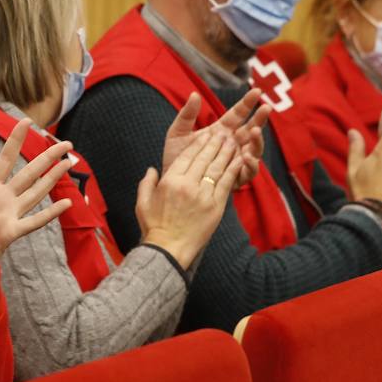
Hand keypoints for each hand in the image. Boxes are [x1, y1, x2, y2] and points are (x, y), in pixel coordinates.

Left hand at [0, 121, 74, 296]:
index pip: (6, 158)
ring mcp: (10, 214)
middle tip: (67, 143)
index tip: (26, 120)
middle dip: (48, 157)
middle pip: (30, 173)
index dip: (15, 140)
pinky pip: (33, 222)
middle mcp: (4, 199)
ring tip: (70, 164)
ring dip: (53, 179)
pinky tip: (67, 203)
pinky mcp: (10, 232)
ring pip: (36, 193)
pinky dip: (50, 213)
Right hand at [135, 132, 243, 268]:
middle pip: (204, 158)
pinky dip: (233, 169)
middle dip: (214, 143)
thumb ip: (146, 183)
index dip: (198, 144)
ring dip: (226, 152)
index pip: (187, 156)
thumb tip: (151, 170)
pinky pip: (226, 182)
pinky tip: (239, 159)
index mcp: (170, 181)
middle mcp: (188, 185)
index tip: (205, 133)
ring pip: (217, 167)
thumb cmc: (154, 227)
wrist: (169, 249)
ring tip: (233, 140)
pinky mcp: (216, 206)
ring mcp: (203, 195)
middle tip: (223, 131)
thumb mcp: (143, 203)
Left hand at [161, 90, 268, 187]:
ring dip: (257, 141)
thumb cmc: (175, 157)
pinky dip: (251, 165)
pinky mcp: (234, 178)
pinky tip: (247, 157)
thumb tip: (194, 94)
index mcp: (221, 131)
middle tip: (266, 108)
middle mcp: (232, 145)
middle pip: (251, 130)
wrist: (170, 181)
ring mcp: (235, 161)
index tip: (256, 91)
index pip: (238, 114)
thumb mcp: (177, 133)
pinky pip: (248, 172)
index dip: (247, 103)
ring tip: (255, 131)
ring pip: (254, 150)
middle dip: (259, 119)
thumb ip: (186, 115)